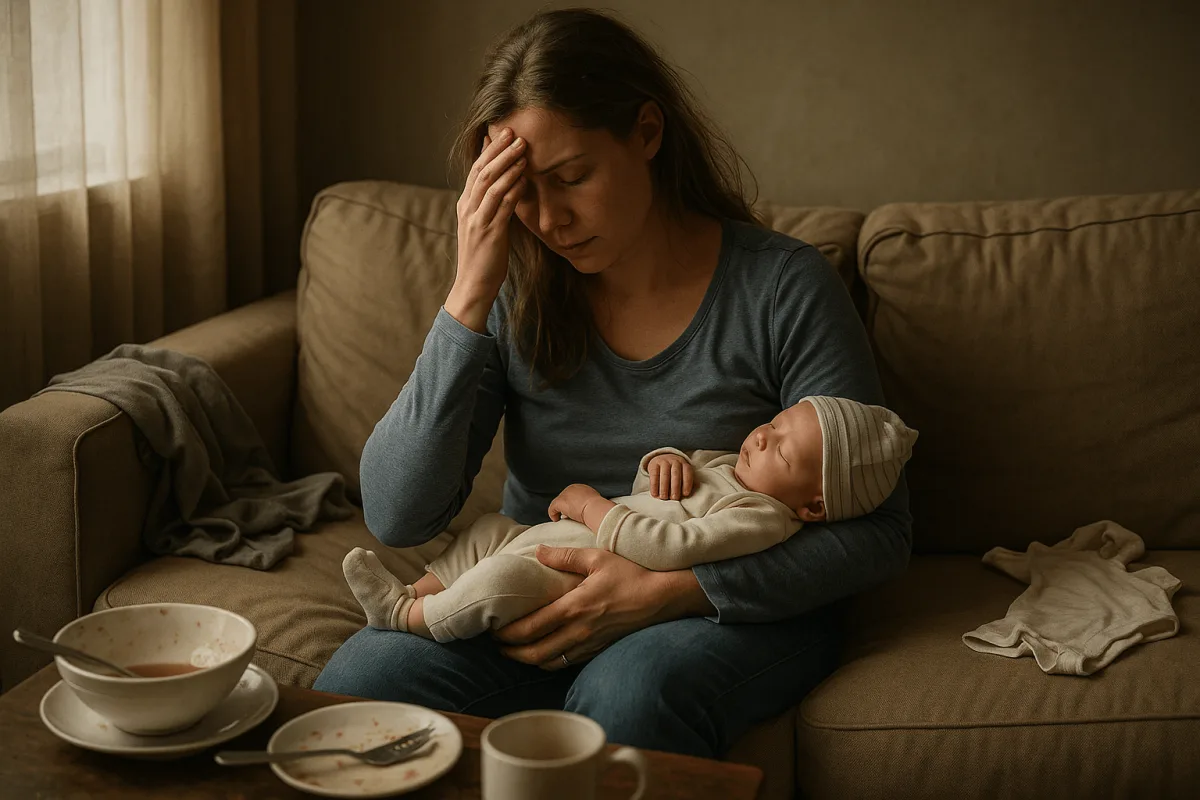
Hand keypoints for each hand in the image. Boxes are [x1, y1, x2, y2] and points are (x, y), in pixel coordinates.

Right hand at [446, 128, 527, 331]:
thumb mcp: (483, 224)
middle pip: (482, 172)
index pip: (475, 169)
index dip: (490, 149)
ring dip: (508, 165)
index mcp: (465, 205)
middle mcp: (467, 209)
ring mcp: (477, 221)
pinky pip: (502, 207)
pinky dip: (513, 190)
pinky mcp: (489, 234)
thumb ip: (489, 202)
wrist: (473, 285)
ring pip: (490, 185)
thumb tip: (500, 180)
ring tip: (523, 150)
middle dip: (499, 151)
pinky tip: (524, 179)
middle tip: (515, 133)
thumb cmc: (483, 256)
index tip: (504, 132)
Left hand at [494, 546, 711, 669]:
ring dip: (528, 660)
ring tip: (515, 651)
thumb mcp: (598, 557)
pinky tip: (543, 653)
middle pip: (534, 653)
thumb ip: (565, 556)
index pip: (531, 627)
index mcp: (574, 607)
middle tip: (497, 645)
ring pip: (550, 663)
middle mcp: (579, 631)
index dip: (507, 633)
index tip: (493, 629)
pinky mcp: (599, 650)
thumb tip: (537, 551)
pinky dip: (549, 662)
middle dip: (511, 652)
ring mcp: (590, 644)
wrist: (663, 598)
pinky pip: (567, 663)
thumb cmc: (631, 574)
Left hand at [547, 483, 601, 523]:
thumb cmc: (598, 507)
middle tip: (568, 516)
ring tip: (563, 518)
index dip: (572, 504)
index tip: (573, 511)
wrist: (595, 508)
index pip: (572, 495)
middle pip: (564, 498)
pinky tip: (556, 519)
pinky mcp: (559, 502)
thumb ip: (588, 502)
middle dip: (565, 507)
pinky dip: (553, 514)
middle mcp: (571, 488)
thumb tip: (585, 510)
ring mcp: (565, 494)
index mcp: (581, 487)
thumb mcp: (594, 502)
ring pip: (558, 503)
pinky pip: (552, 508)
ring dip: (559, 511)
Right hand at [647, 453, 693, 499]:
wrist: (662, 458)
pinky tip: (655, 494)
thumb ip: (683, 482)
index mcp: (683, 464)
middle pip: (676, 474)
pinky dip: (654, 486)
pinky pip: (654, 475)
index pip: (687, 473)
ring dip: (664, 488)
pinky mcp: (653, 464)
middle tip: (674, 498)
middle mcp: (674, 461)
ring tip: (664, 497)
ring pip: (665, 475)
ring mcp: (664, 461)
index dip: (687, 484)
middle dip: (675, 487)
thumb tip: (682, 496)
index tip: (685, 494)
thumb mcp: (681, 473)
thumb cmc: (673, 471)